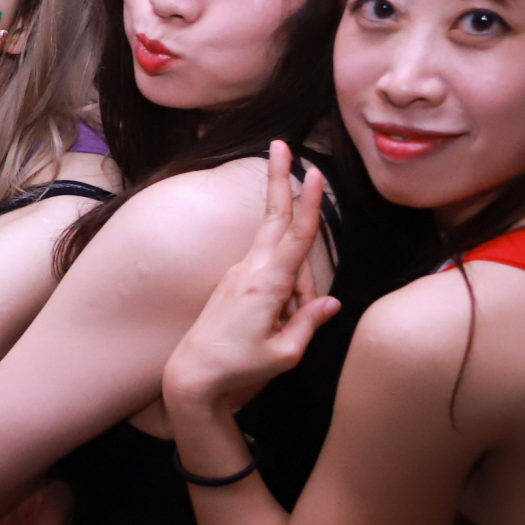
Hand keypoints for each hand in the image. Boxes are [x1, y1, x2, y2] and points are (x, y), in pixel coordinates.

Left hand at [161, 143, 336, 419]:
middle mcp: (249, 272)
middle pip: (275, 218)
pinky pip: (271, 274)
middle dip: (281, 180)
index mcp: (265, 286)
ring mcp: (239, 275)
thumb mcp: (285, 354)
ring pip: (282, 256)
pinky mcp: (235, 284)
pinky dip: (287, 291)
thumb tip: (332, 302)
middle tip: (283, 144)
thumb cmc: (238, 370)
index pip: (295, 237)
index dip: (309, 204)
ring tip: (279, 332)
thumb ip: (309, 323)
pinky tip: (276, 324)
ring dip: (298, 288)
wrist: (192, 380)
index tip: (314, 173)